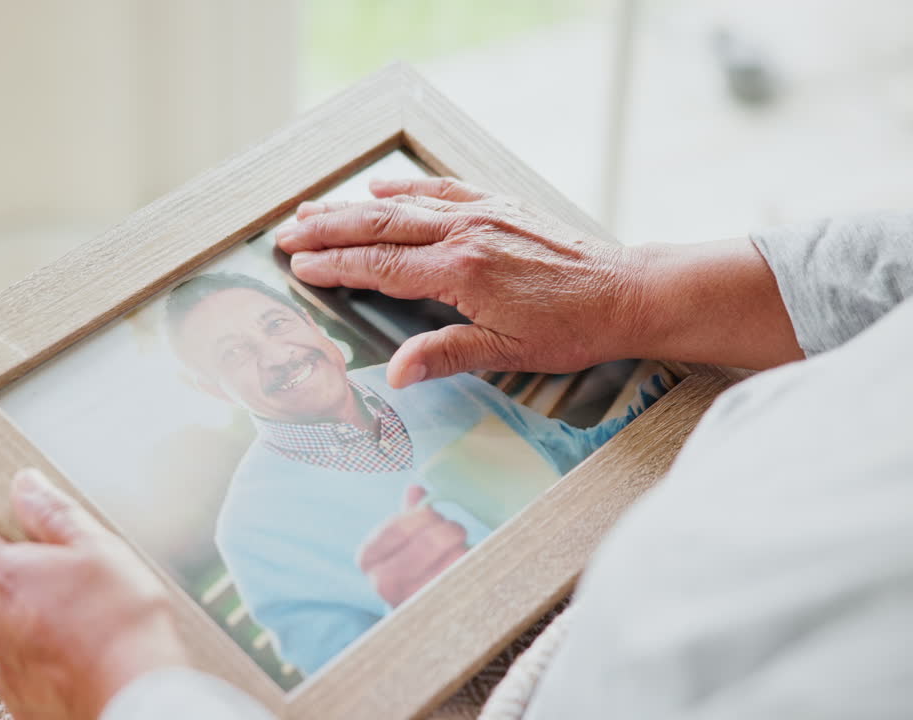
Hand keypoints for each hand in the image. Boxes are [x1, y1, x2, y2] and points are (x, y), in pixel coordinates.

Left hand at [0, 469, 186, 719]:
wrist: (136, 694)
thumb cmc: (122, 620)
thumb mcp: (99, 548)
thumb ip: (54, 514)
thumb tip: (25, 485)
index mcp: (10, 579)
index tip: (24, 546)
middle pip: (0, 597)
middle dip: (33, 590)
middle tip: (79, 589)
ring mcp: (9, 670)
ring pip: (17, 638)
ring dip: (44, 630)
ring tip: (91, 630)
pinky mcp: (25, 704)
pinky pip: (32, 675)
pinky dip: (54, 667)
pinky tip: (89, 661)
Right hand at [276, 177, 644, 386]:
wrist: (625, 292)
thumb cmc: (571, 327)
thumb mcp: (506, 351)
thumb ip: (445, 356)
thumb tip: (395, 375)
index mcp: (461, 271)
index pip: (380, 266)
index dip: (335, 265)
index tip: (299, 264)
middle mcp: (465, 233)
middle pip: (379, 227)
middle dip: (327, 229)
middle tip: (286, 232)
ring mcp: (482, 214)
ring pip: (403, 206)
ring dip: (353, 207)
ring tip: (314, 208)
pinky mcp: (500, 207)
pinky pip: (441, 191)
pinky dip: (406, 189)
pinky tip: (381, 188)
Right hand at [357, 485, 467, 606]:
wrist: (413, 612)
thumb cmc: (406, 566)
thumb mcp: (400, 540)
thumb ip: (407, 514)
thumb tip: (416, 489)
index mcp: (367, 558)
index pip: (397, 527)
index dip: (422, 516)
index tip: (433, 515)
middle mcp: (383, 582)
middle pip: (428, 541)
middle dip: (447, 527)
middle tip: (454, 528)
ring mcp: (412, 598)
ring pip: (453, 557)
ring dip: (461, 546)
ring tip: (459, 546)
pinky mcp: (440, 607)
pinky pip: (466, 575)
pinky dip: (471, 562)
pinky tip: (465, 562)